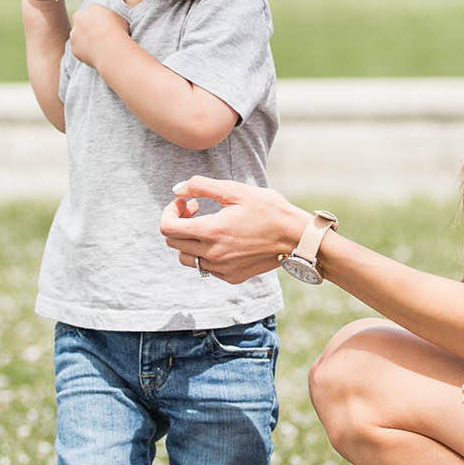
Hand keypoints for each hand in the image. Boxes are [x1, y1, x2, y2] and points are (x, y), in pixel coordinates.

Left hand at [68, 3, 129, 69]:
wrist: (110, 49)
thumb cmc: (118, 33)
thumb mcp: (119, 19)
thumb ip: (110, 18)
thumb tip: (110, 22)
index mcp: (92, 8)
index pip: (93, 12)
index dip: (99, 20)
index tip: (105, 27)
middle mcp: (79, 18)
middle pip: (81, 22)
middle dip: (87, 28)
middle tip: (98, 36)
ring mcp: (74, 33)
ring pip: (78, 36)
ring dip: (85, 40)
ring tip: (99, 47)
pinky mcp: (74, 48)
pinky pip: (79, 50)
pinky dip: (85, 52)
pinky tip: (96, 55)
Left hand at [160, 177, 308, 283]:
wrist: (296, 238)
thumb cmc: (269, 209)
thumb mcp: (235, 190)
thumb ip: (201, 186)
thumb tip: (176, 189)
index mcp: (211, 231)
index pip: (167, 228)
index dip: (170, 211)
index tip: (185, 202)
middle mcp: (213, 254)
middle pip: (173, 243)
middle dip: (179, 222)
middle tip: (197, 208)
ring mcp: (221, 269)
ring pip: (186, 258)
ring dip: (189, 241)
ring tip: (208, 226)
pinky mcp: (231, 277)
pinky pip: (206, 268)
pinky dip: (206, 253)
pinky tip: (223, 240)